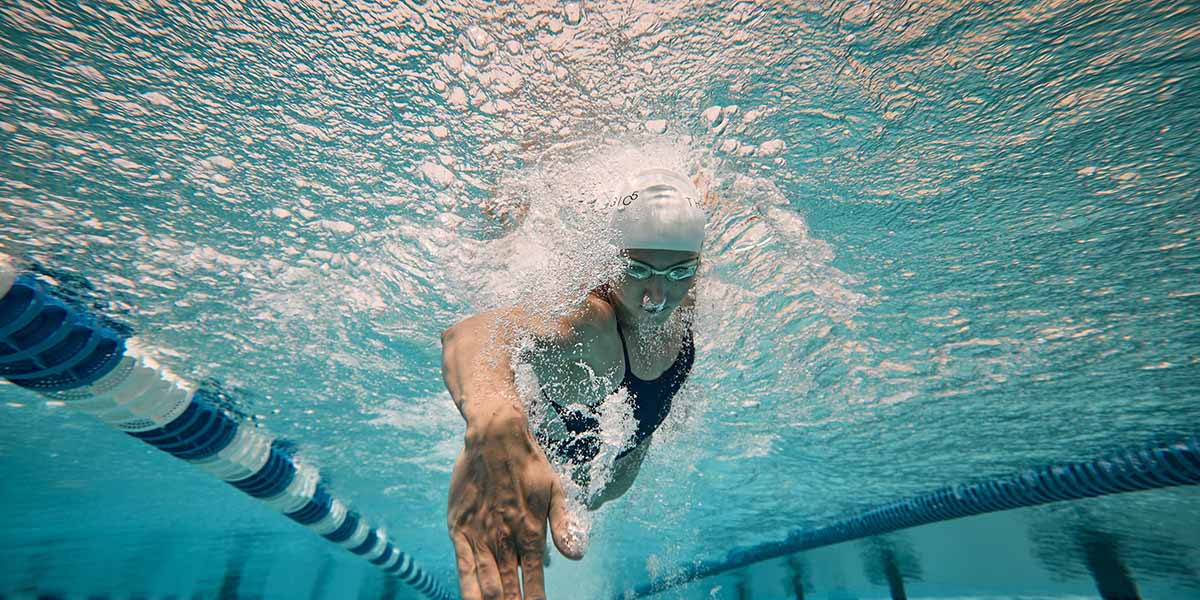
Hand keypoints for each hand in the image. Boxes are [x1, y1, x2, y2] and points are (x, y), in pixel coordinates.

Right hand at [448, 409, 583, 598]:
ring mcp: (480, 536)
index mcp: (530, 532)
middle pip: (507, 590)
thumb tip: (575, 556)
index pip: (533, 581)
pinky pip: (463, 568)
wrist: (494, 437)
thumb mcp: (555, 490)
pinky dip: (469, 590)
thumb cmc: (528, 463)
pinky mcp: (459, 530)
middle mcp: (504, 539)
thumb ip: (563, 525)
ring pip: (485, 584)